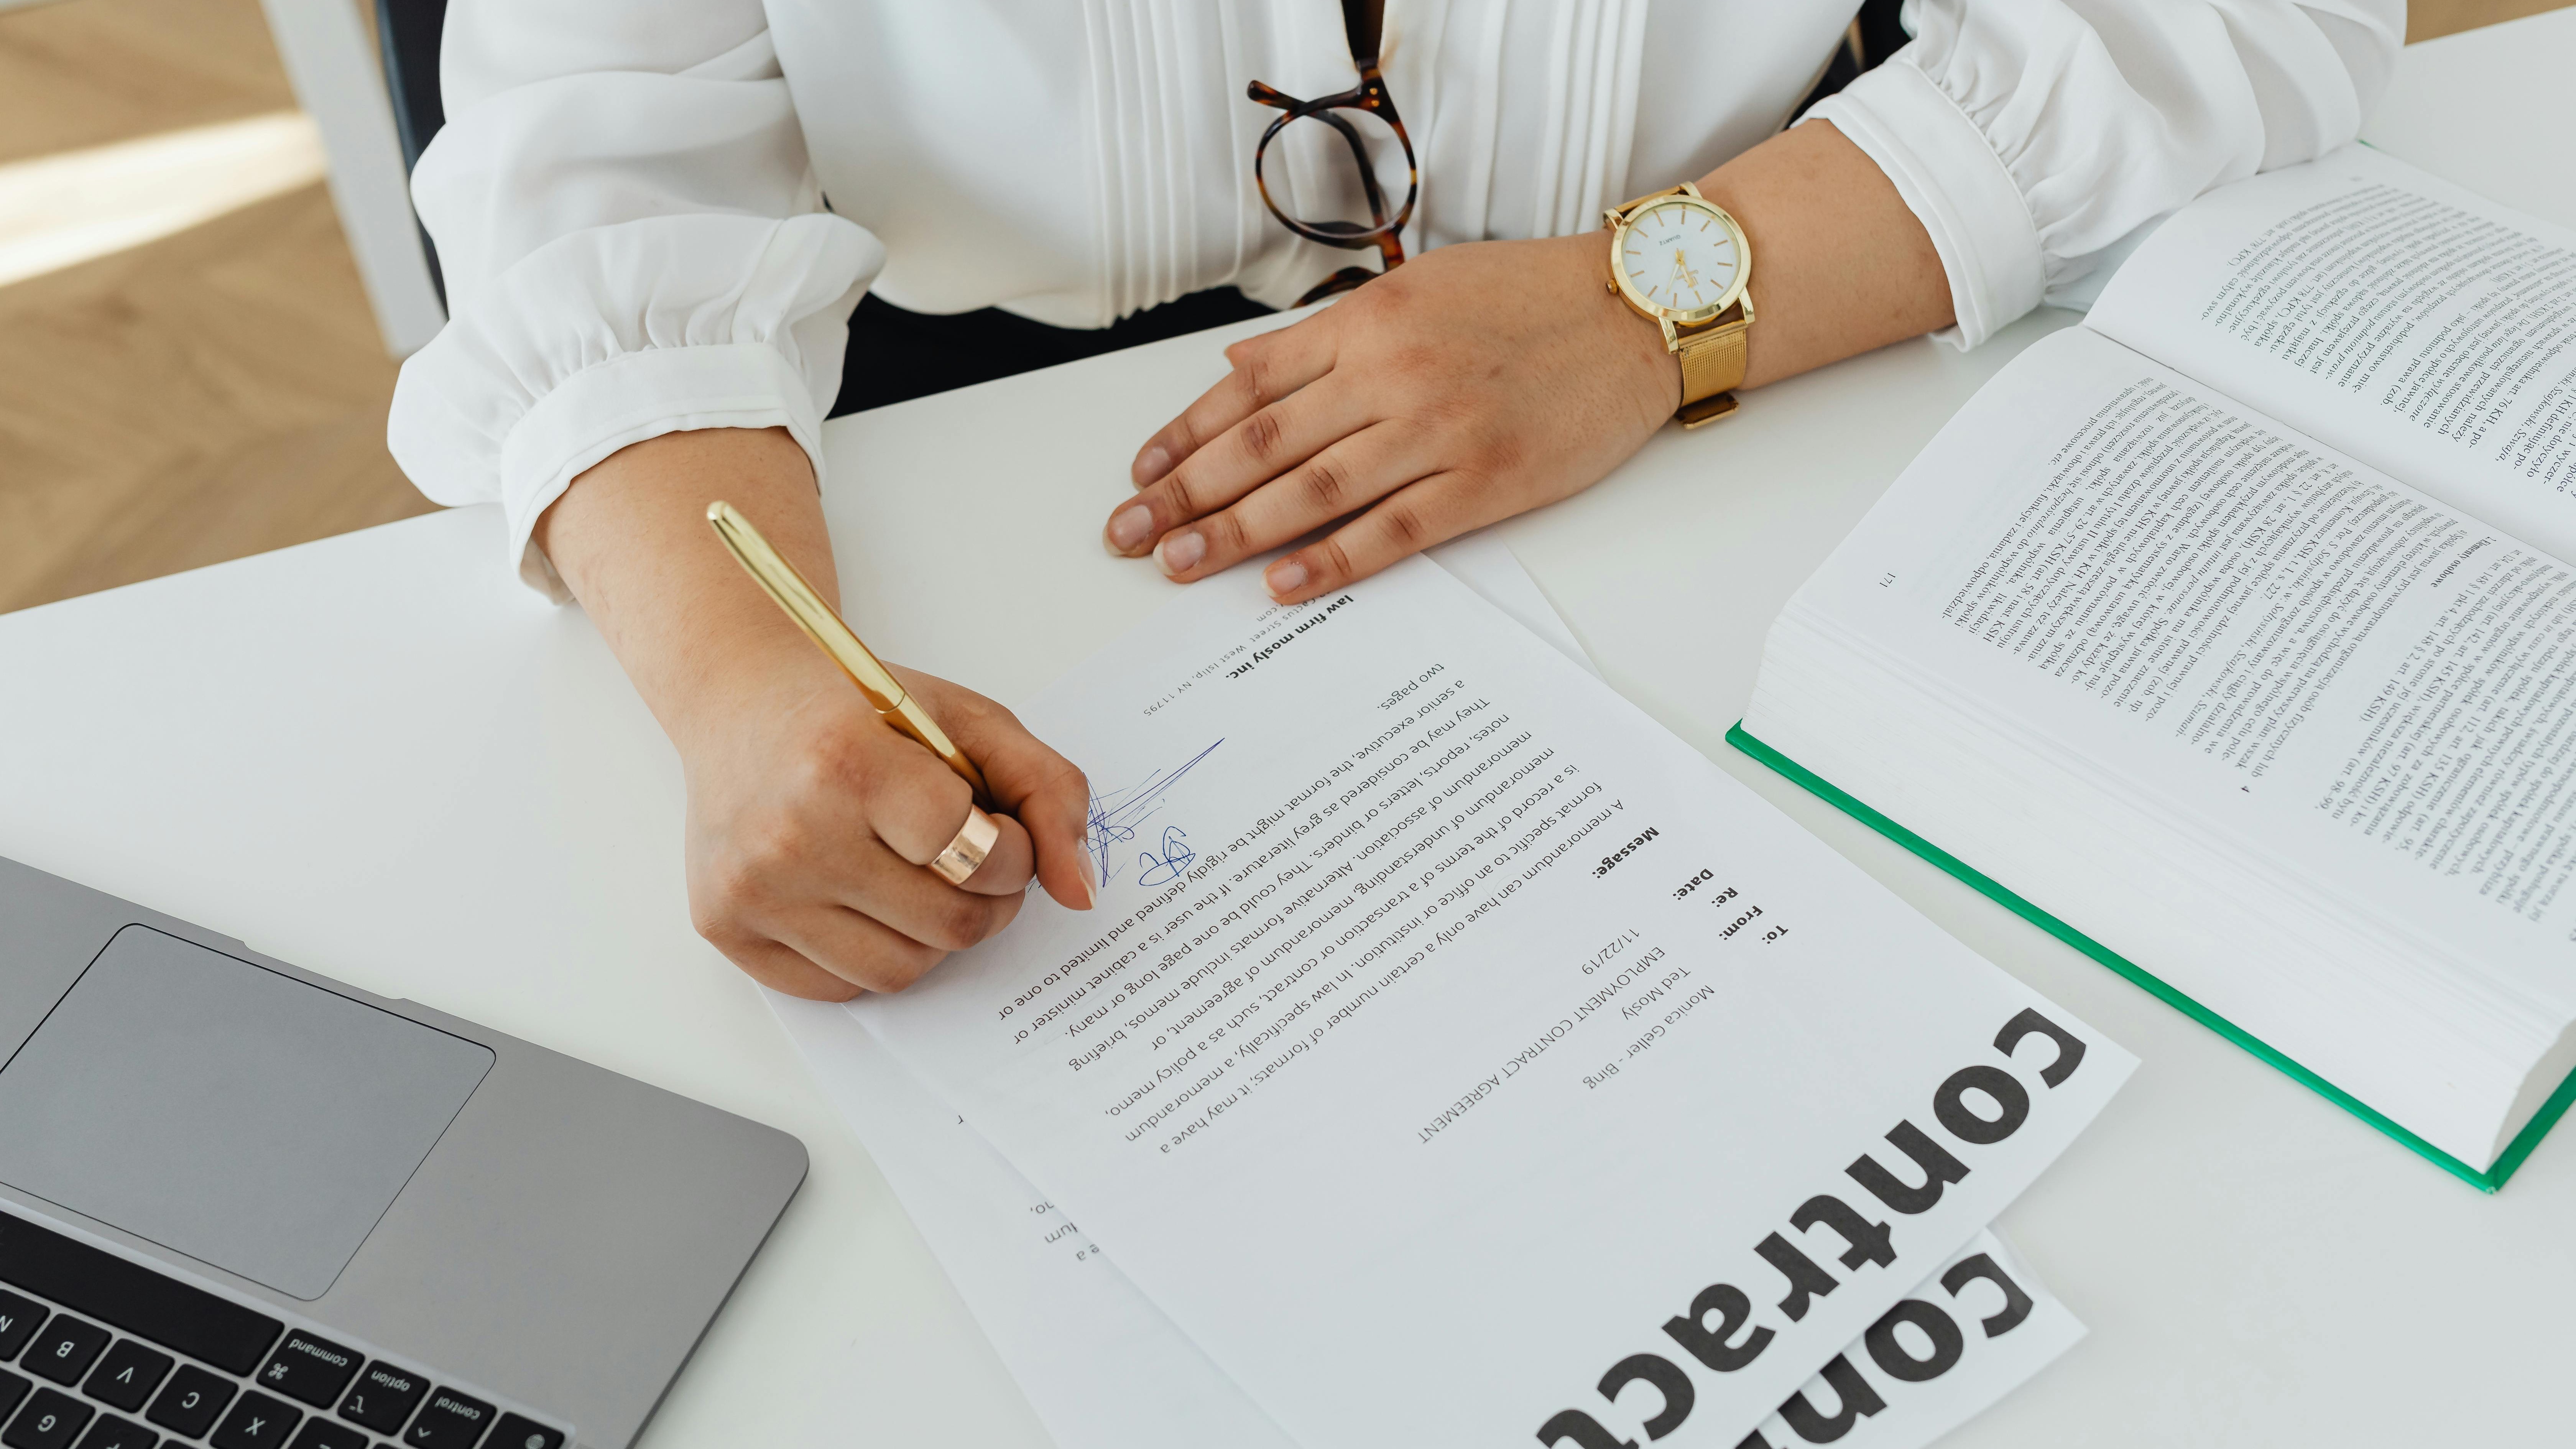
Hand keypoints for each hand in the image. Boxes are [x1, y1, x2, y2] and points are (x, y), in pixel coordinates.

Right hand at [535, 426, 1095, 1001]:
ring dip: (935, 937)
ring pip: (899, 970)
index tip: (1001, 829)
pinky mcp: (724, 928)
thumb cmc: (860, 710)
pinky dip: (874, 953)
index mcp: (847, 764)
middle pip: (949, 925)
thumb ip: (1048, 793)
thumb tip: (1082, 895)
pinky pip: (839, 987)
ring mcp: (751, 889)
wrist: (741, 700)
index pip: (977, 854)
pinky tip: (865, 897)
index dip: (1013, 853)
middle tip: (974, 860)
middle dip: (987, 900)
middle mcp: (789, 834)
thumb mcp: (970, 722)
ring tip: (921, 878)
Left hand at [1105, 231, 1676, 602]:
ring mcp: (1438, 429)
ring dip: (1235, 533)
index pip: (1250, 387)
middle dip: (1185, 494)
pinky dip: (1332, 560)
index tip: (1140, 473)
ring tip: (1178, 564)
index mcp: (1368, 322)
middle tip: (1129, 534)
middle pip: (1263, 443)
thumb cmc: (1527, 296)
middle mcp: (1391, 373)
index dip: (1185, 435)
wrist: (1636, 311)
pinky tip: (1281, 585)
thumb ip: (1324, 335)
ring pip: (1312, 490)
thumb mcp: (1417, 288)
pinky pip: (1393, 529)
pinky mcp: (1485, 481)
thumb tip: (1240, 370)